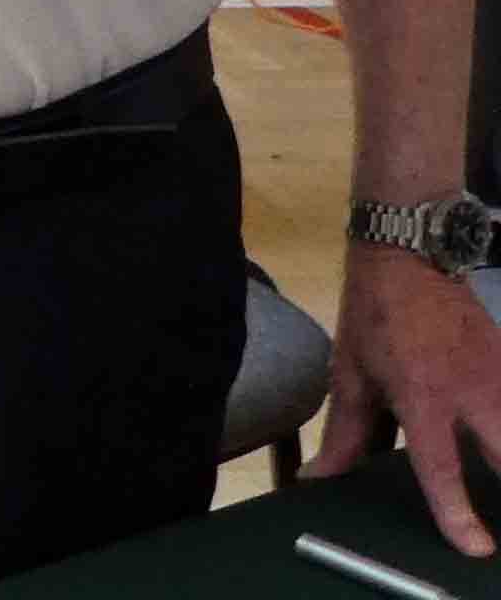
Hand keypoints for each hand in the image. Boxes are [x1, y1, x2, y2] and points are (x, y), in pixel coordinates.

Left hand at [304, 245, 500, 555]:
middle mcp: (471, 391)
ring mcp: (500, 379)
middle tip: (498, 529)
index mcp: (421, 394)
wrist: (410, 254)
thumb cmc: (374, 315)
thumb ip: (346, 434)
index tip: (476, 548)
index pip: (442, 466)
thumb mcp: (350, 371)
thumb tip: (320, 480)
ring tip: (491, 482)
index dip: (457, 512)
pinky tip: (492, 444)